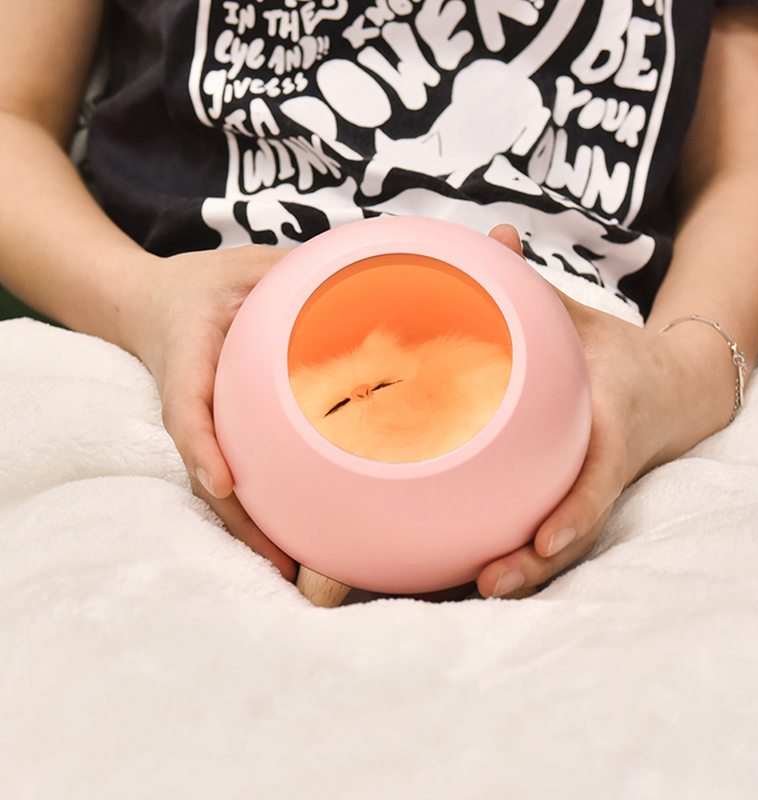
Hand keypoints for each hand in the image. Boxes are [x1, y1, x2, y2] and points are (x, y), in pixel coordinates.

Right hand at [129, 244, 296, 581]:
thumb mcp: (244, 264)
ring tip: (290, 575)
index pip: (187, 407)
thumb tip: (361, 277)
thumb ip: (288, 269)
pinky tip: (285, 547)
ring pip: (215, 488)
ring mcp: (198, 427)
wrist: (151, 306)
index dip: (202, 446)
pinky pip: (229, 480)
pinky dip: (252, 515)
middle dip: (238, 519)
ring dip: (248, 532)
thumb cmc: (203, 285)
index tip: (222, 483)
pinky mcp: (213, 439)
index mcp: (188, 356)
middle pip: (203, 469)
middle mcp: (187, 402)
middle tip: (281, 564)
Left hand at [477, 225, 734, 597]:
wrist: (671, 386)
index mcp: (611, 423)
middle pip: (576, 526)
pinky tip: (479, 567)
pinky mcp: (576, 493)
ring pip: (565, 540)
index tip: (544, 538)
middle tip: (490, 583)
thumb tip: (494, 235)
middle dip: (538, 562)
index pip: (598, 475)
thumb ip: (536, 284)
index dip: (575, 510)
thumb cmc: (616, 352)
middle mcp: (604, 466)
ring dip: (528, 571)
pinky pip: (554, 525)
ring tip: (483, 587)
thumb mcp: (581, 316)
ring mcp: (592, 487)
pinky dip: (524, 551)